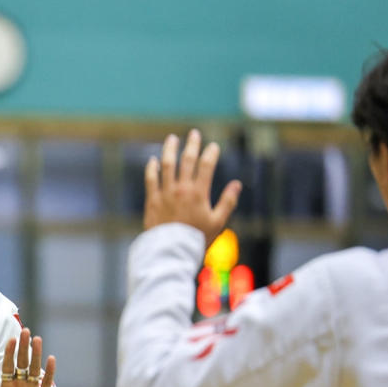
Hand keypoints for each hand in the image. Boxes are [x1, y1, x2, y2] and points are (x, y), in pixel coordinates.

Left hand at [143, 129, 241, 245]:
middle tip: (194, 133)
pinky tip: (153, 160)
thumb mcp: (218, 222)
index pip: (206, 165)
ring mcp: (164, 193)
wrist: (171, 252)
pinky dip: (152, 168)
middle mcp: (181, 189)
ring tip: (172, 139)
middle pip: (186, 160)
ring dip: (170, 149)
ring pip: (166, 164)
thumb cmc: (197, 239)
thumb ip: (227, 202)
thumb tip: (237, 184)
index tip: (213, 146)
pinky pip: (150, 179)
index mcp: (198, 193)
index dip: (211, 153)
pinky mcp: (152, 200)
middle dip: (192, 144)